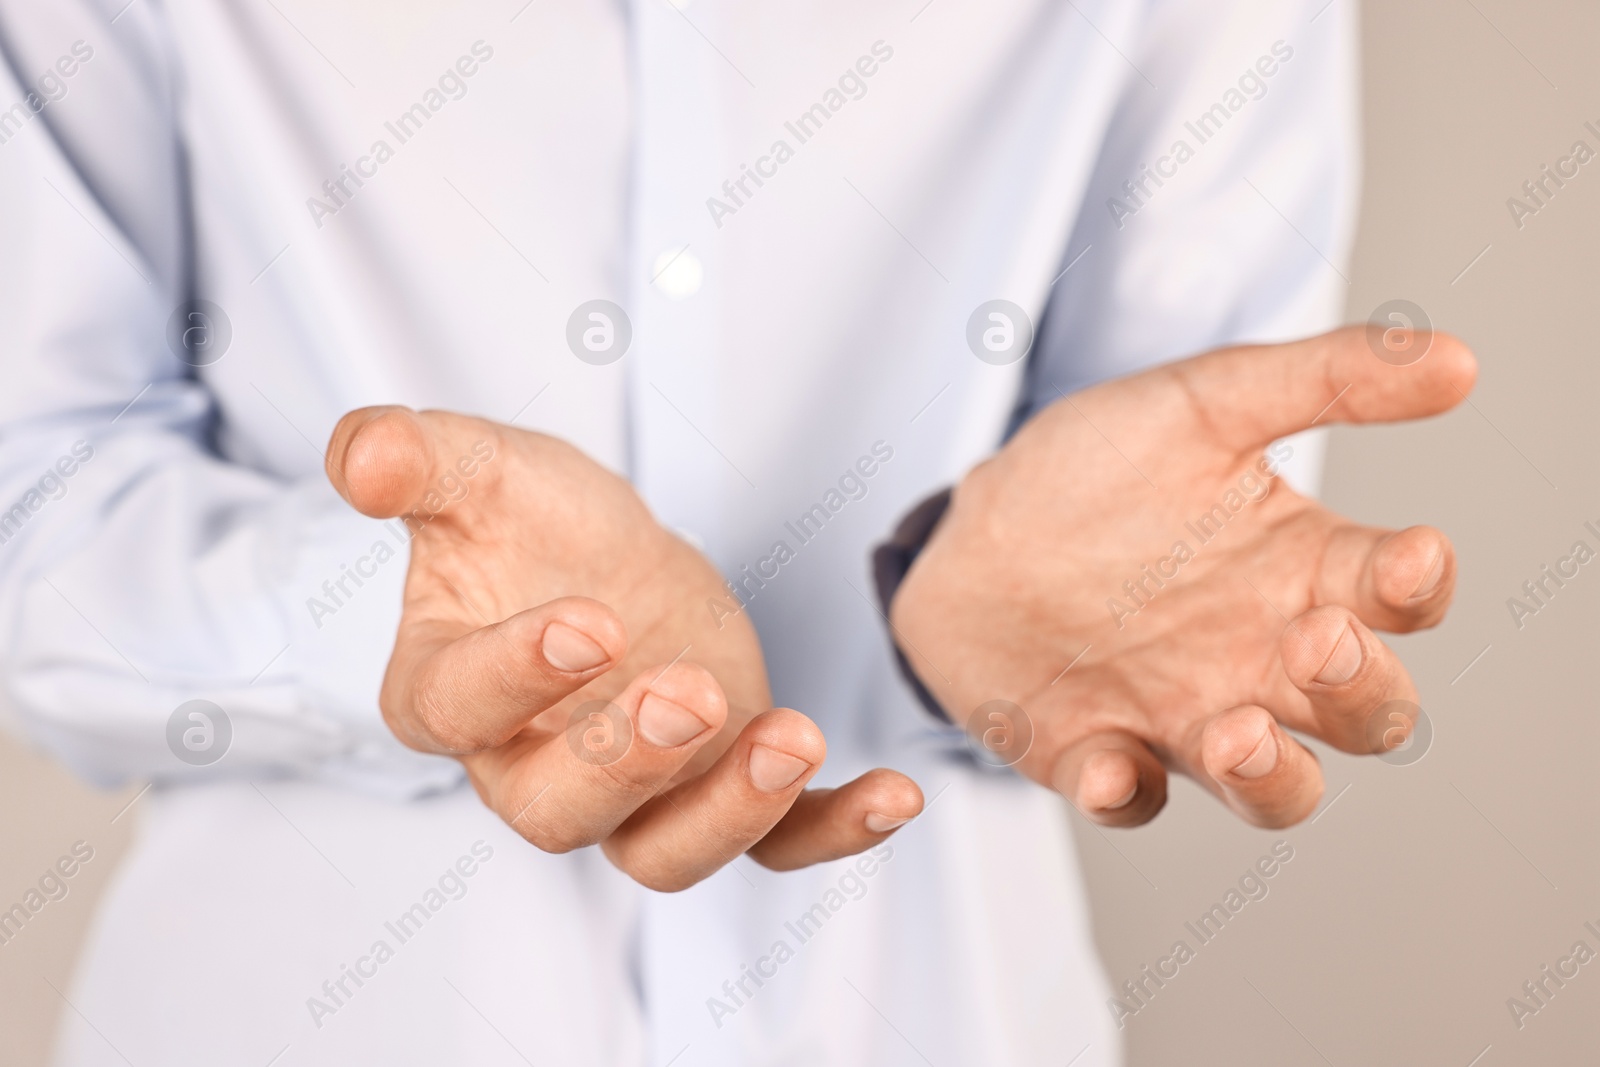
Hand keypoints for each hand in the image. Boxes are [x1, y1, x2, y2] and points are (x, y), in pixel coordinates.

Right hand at [324, 407, 921, 888]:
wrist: (605, 554)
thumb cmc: (530, 522)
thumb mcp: (478, 467)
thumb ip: (415, 458)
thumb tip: (360, 456)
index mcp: (449, 689)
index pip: (456, 710)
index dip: (514, 676)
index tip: (587, 619)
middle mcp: (527, 763)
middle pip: (558, 809)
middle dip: (627, 762)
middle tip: (691, 692)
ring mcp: (629, 790)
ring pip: (659, 851)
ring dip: (726, 812)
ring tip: (791, 738)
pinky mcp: (712, 789)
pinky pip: (769, 844)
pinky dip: (829, 832)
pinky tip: (896, 793)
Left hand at [891, 326, 1474, 827]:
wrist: (968, 527)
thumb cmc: (1095, 470)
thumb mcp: (1200, 403)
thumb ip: (1322, 379)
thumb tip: (1458, 359)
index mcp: (1300, 571)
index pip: (1399, 599)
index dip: (1419, 587)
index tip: (1410, 554)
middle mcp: (1262, 659)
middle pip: (1367, 715)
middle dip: (1362, 691)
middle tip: (1314, 638)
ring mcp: (1186, 718)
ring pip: (1277, 790)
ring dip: (1273, 777)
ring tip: (1235, 730)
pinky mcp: (1101, 757)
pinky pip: (1132, 801)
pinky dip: (1126, 794)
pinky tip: (1108, 764)